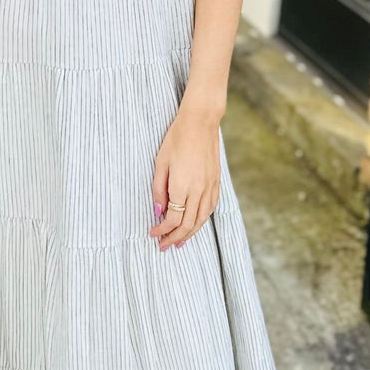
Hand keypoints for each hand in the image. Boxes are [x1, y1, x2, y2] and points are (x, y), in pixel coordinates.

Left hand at [149, 106, 220, 249]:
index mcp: (182, 187)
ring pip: (201, 220)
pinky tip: (195, 225)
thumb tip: (158, 211)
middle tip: (163, 246)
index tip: (152, 234)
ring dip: (190, 234)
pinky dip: (202, 221)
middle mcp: (198, 191)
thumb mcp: (160, 163)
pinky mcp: (216, 182)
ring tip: (179, 242)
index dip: (162, 230)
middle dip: (174, 238)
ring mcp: (210, 187)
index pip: (173, 219)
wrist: (201, 123)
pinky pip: (210, 208)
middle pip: (188, 225)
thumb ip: (158, 190)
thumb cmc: (177, 139)